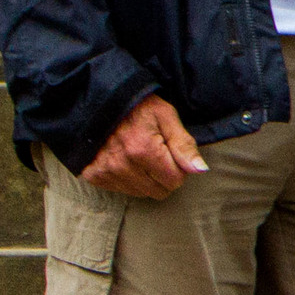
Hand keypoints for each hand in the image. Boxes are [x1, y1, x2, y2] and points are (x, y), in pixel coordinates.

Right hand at [83, 95, 205, 199]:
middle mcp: (121, 165)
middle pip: (158, 191)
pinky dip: (127, 179)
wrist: (101, 101)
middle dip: (164, 175)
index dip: (179, 168)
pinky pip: (121, 190)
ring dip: (145, 179)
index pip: (174, 181)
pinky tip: (125, 159)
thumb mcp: (167, 117)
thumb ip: (184, 145)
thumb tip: (200, 170)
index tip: (172, 153)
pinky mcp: (93, 175)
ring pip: (140, 193)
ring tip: (139, 154)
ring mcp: (105, 172)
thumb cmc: (139, 107)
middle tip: (156, 153)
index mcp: (143, 150)